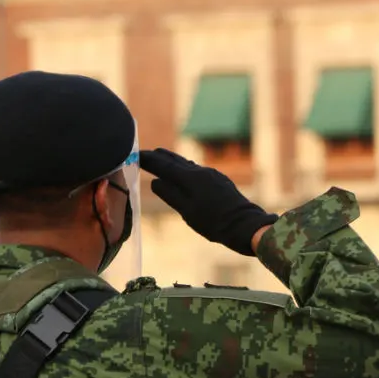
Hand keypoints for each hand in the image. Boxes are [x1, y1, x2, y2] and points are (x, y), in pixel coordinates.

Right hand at [140, 147, 277, 255]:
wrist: (243, 224)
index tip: (135, 155)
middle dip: (159, 156)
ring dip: (172, 161)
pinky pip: (197, 170)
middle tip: (146, 153)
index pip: (163, 166)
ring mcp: (211, 175)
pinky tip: (185, 173)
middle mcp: (200, 172)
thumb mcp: (187, 212)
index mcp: (189, 178)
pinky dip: (185, 169)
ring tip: (162, 158)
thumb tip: (155, 182)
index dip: (148, 160)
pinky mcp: (219, 180)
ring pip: (187, 164)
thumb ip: (171, 195)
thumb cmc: (213, 222)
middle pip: (175, 160)